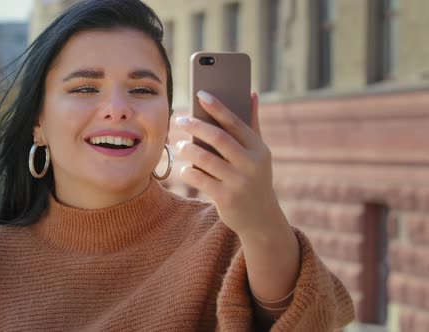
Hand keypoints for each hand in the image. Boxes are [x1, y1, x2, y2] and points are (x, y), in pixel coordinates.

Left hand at [175, 90, 284, 236]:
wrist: (261, 218)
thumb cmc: (254, 178)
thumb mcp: (258, 153)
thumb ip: (253, 124)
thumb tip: (251, 93)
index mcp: (258, 149)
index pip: (235, 122)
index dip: (217, 107)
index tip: (200, 94)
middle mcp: (251, 164)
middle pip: (218, 138)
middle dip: (196, 126)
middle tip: (179, 120)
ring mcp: (239, 182)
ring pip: (205, 159)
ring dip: (188, 149)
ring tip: (179, 145)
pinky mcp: (226, 198)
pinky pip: (199, 179)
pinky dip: (188, 171)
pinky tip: (184, 169)